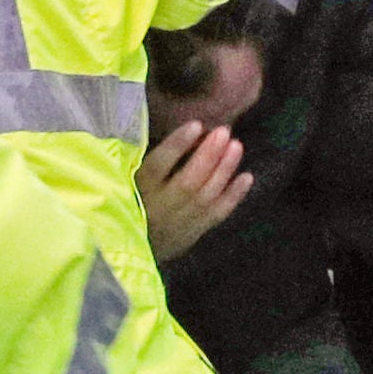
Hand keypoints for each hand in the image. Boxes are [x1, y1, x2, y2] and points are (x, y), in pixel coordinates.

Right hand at [138, 121, 250, 260]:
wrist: (125, 248)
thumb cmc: (128, 199)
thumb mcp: (126, 178)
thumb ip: (146, 158)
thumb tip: (185, 131)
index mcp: (136, 190)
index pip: (156, 166)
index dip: (176, 146)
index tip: (196, 124)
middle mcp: (158, 208)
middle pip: (188, 182)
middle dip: (208, 156)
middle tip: (224, 132)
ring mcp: (177, 223)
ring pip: (205, 197)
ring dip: (223, 170)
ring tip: (236, 146)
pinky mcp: (191, 234)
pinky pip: (216, 215)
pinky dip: (233, 196)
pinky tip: (247, 177)